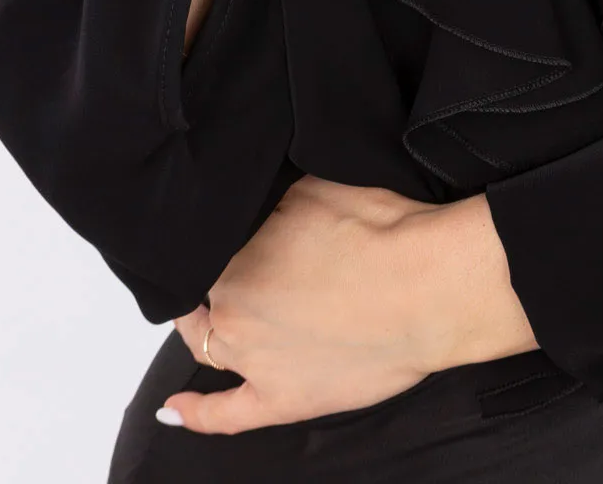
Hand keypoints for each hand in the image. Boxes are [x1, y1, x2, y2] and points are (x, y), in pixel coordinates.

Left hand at [158, 175, 538, 434]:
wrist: (426, 289)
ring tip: (228, 316)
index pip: (208, 250)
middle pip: (211, 295)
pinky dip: (195, 413)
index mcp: (233, 259)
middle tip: (254, 264)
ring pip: (213, 345)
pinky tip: (175, 409)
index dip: (224, 241)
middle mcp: (232, 312)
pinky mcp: (282, 400)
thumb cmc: (381, 233)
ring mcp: (253, 361)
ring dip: (212, 330)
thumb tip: (258, 201)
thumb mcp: (313, 187)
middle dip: (223, 279)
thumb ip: (271, 200)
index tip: (242, 234)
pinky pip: (224, 416)